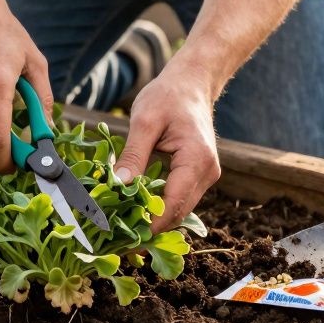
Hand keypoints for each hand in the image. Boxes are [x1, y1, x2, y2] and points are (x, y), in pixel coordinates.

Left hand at [113, 67, 221, 233]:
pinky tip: (135, 209)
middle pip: (177, 213)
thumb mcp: (145, 121)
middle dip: (148, 227)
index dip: (149, 225)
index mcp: (197, 160)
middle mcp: (207, 173)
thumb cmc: (168, 96)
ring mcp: (206, 176)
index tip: (123, 237)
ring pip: (179, 209)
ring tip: (121, 227)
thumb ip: (133, 155)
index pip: (173, 205)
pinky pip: (179, 198)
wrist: (192, 83)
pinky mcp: (198, 175)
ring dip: (153, 219)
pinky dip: (159, 206)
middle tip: (116, 239)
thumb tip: (117, 186)